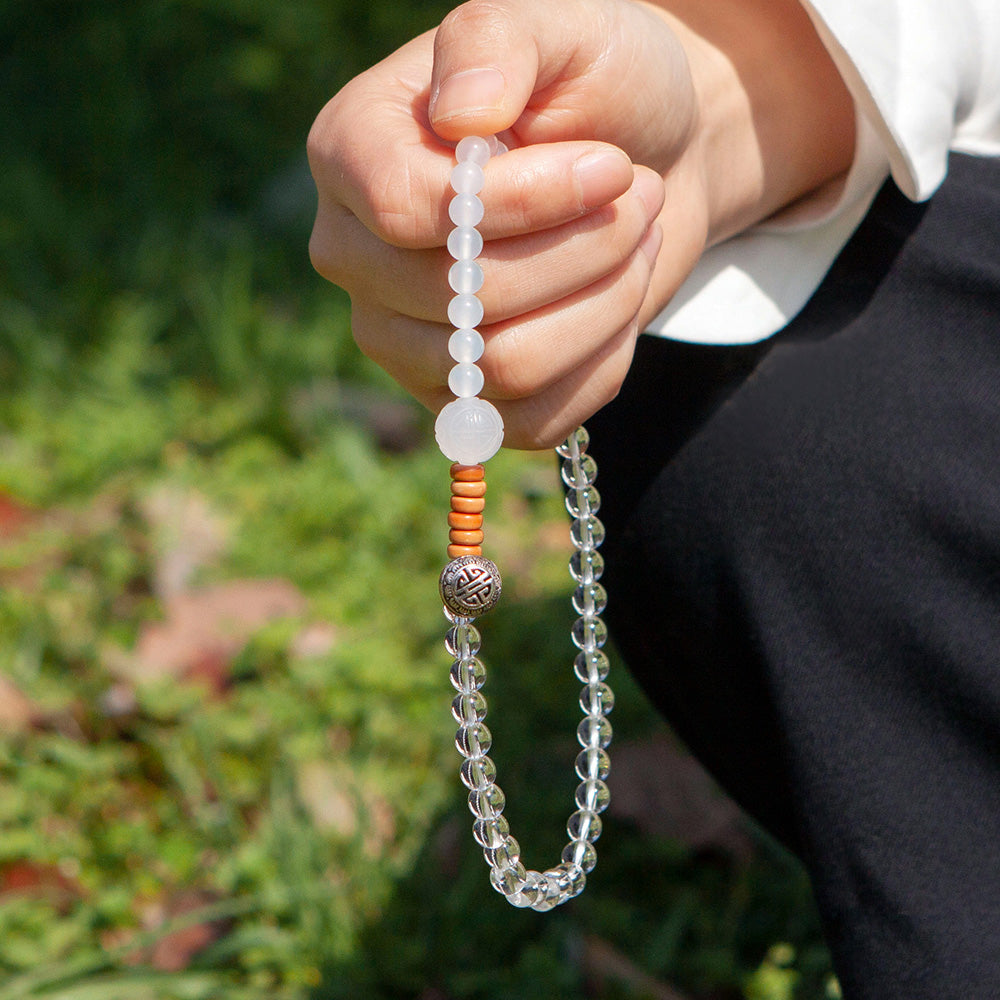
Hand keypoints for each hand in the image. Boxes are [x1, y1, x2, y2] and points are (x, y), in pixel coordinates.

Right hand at [308, 0, 853, 447]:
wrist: (646, 167)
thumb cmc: (596, 91)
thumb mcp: (560, 29)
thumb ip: (497, 41)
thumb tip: (460, 113)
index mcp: (353, 158)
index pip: (407, 211)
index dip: (521, 203)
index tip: (608, 165)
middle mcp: (360, 260)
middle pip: (462, 303)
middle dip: (582, 251)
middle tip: (636, 195)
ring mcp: (406, 344)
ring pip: (505, 367)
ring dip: (603, 302)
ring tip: (633, 242)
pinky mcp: (466, 404)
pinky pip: (535, 418)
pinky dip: (603, 360)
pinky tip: (615, 301)